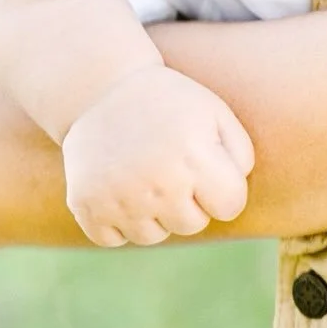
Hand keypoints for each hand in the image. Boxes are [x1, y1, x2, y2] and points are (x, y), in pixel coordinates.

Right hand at [62, 66, 254, 246]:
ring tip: (145, 171)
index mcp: (194, 155)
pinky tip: (119, 183)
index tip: (211, 171)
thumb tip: (235, 198)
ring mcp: (119, 198)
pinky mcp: (86, 208)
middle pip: (193, 224)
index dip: (225, 190)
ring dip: (155, 212)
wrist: (101, 89)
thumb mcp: (214, 112)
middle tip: (173, 165)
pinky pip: (116, 238)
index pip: (231, 206)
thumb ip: (240, 154)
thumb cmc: (170, 103)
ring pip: (155, 236)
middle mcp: (157, 182)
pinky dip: (119, 219)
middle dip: (191, 201)